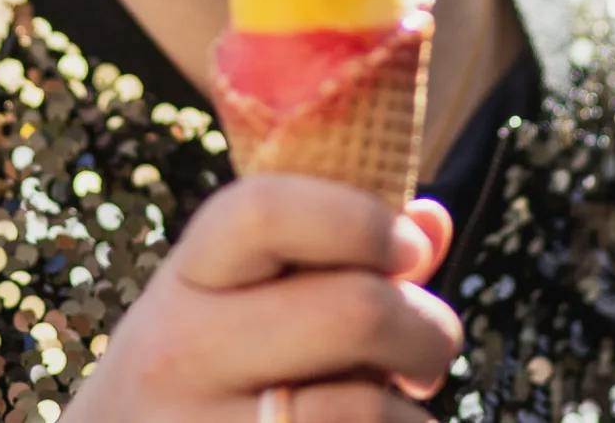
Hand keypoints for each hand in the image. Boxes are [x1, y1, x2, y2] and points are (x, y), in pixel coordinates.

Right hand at [64, 174, 461, 420]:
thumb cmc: (202, 377)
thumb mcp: (232, 306)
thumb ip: (328, 259)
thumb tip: (432, 222)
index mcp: (188, 278)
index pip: (264, 211)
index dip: (357, 218)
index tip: (407, 246)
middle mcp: (182, 352)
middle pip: (352, 310)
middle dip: (427, 326)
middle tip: (429, 344)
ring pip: (365, 406)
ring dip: (412, 409)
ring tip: (397, 405)